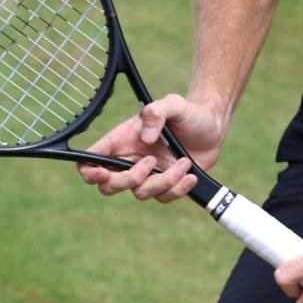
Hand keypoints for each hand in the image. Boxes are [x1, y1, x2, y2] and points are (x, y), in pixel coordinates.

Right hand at [76, 94, 227, 203]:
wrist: (213, 125)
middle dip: (129, 180)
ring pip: (140, 193)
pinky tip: (190, 174)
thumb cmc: (188, 112)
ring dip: (163, 181)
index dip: (90, 172)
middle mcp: (131, 160)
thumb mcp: (173, 104)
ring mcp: (148, 174)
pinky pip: (162, 198)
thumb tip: (146, 138)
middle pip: (109, 186)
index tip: (104, 173)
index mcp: (122, 140)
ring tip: (183, 162)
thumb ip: (157, 112)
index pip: (91, 160)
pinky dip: (177, 189)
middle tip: (151, 163)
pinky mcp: (165, 184)